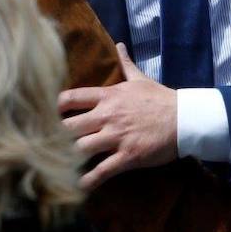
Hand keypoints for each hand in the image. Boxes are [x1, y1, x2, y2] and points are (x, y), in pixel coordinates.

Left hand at [58, 44, 177, 190]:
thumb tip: (119, 44)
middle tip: (45, 146)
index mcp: (109, 96)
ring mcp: (117, 136)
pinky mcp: (128, 155)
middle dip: (55, 137)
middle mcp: (108, 116)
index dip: (54, 108)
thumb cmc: (161, 99)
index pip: (72, 98)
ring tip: (56, 167)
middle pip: (69, 126)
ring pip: (81, 148)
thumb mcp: (140, 79)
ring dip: (67, 159)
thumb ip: (126, 63)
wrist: (185, 118)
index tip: (45, 115)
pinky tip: (77, 187)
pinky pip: (103, 170)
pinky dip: (88, 180)